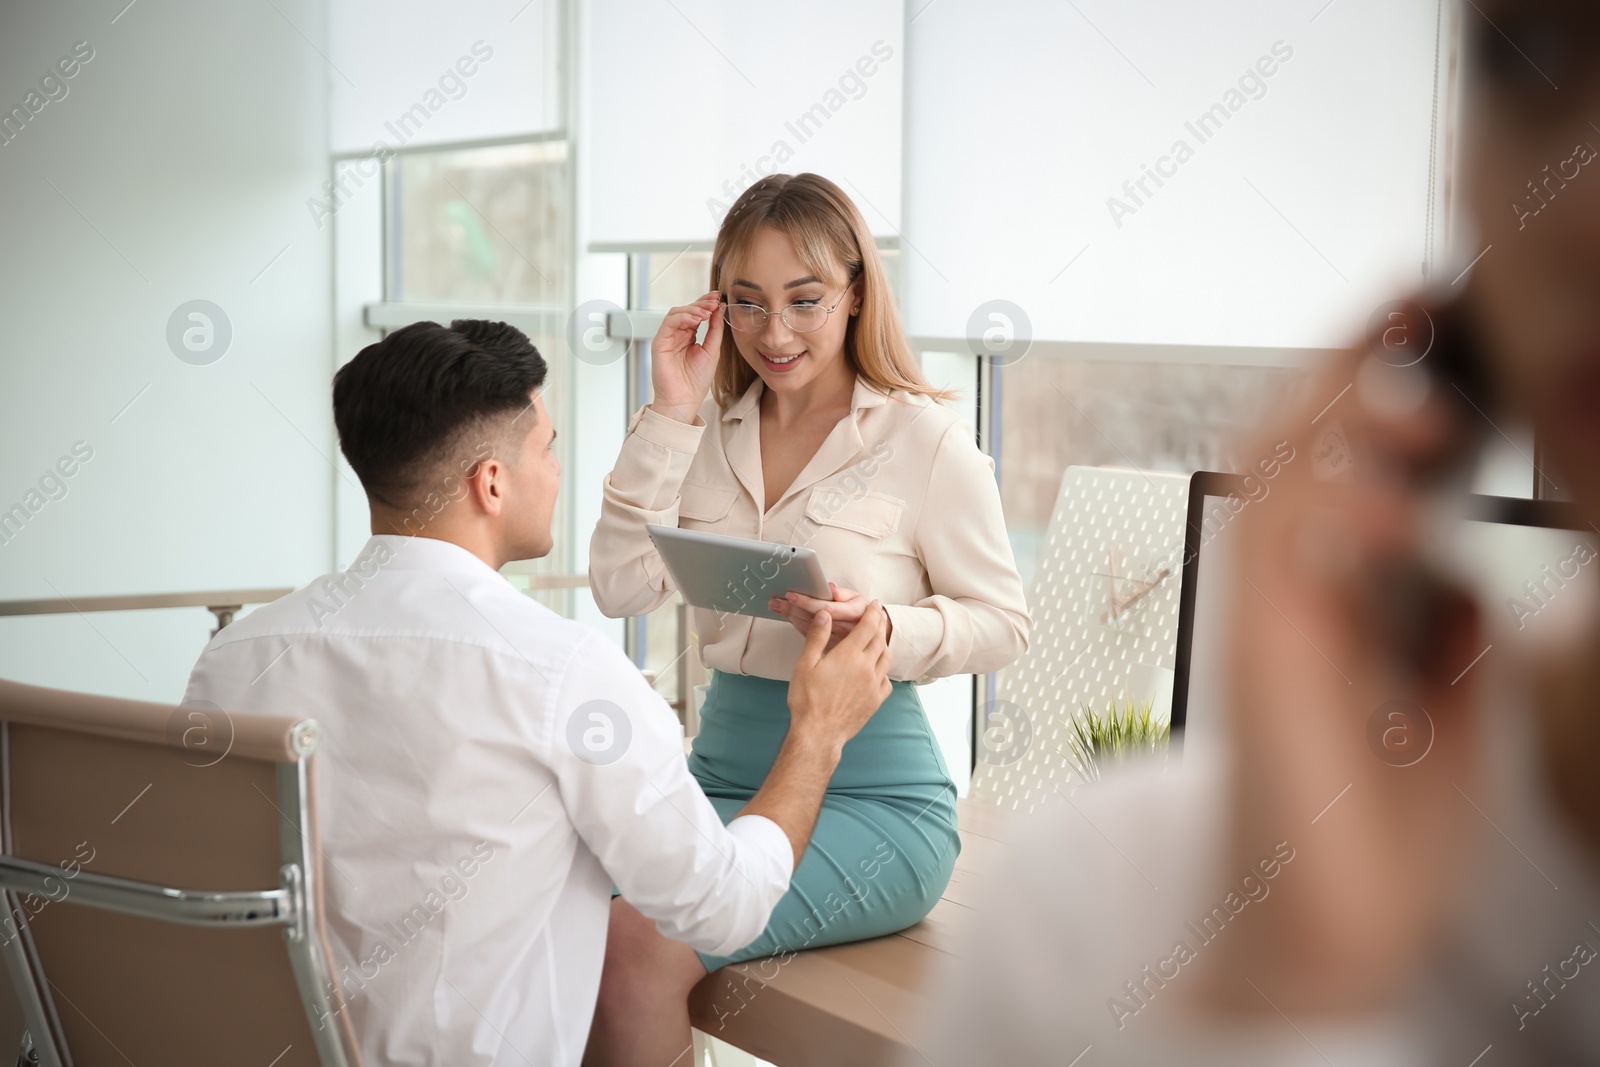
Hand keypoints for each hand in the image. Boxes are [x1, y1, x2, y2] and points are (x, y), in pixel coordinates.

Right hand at [647, 291, 723, 422]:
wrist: (684, 400)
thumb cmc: (696, 381)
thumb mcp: (712, 351)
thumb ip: (715, 330)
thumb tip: (719, 309)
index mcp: (689, 337)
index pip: (696, 314)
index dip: (706, 304)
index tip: (719, 298)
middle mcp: (677, 335)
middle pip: (687, 310)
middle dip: (702, 303)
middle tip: (715, 300)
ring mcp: (667, 338)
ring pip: (677, 313)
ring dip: (693, 309)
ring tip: (708, 311)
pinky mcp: (659, 342)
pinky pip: (669, 322)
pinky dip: (683, 317)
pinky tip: (697, 319)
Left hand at [769, 583, 890, 651]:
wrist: (871, 635)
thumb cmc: (861, 612)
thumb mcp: (857, 598)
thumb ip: (843, 593)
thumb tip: (830, 587)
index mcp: (854, 614)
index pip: (826, 608)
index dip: (807, 602)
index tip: (791, 595)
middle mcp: (845, 630)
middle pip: (813, 619)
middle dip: (792, 609)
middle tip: (775, 600)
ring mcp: (836, 641)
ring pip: (808, 628)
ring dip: (790, 617)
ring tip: (776, 606)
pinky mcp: (828, 647)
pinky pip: (809, 636)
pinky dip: (796, 625)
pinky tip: (786, 616)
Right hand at [787, 599, 892, 751]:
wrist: (819, 733)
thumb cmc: (807, 700)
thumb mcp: (805, 664)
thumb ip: (817, 637)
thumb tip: (824, 615)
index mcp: (849, 655)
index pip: (868, 626)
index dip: (873, 613)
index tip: (876, 604)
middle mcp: (866, 667)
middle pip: (879, 640)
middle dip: (879, 626)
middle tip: (877, 618)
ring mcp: (874, 685)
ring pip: (886, 659)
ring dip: (883, 646)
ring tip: (877, 642)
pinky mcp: (876, 701)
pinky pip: (887, 681)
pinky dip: (884, 671)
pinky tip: (876, 672)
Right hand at [1196, 340, 1484, 1015]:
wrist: (1325, 931)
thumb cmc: (1383, 828)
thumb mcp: (1453, 706)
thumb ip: (1451, 629)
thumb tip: (1470, 559)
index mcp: (1335, 595)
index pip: (1341, 457)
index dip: (1376, 378)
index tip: (1431, 310)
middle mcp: (1287, 591)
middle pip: (1291, 439)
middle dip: (1349, 363)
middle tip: (1414, 301)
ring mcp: (1264, 617)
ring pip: (1270, 474)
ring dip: (1335, 414)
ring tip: (1413, 390)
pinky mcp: (1257, 655)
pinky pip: (1273, 549)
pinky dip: (1335, 508)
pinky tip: (1411, 509)